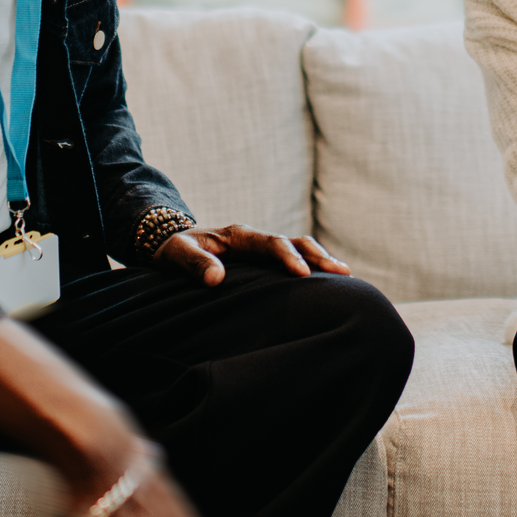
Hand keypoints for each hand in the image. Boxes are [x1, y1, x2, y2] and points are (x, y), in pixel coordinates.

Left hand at [153, 223, 349, 286]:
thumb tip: (217, 278)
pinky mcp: (262, 261)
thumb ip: (195, 264)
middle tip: (342, 273)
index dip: (288, 256)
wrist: (171, 245)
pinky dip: (311, 266)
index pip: (271, 242)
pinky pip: (292, 259)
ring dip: (320, 259)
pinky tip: (326, 282)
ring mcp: (261, 249)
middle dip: (318, 256)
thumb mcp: (177, 255)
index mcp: (239, 235)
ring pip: (299, 248)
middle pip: (295, 241)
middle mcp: (255, 238)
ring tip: (345, 275)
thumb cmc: (174, 250)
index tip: (302, 274)